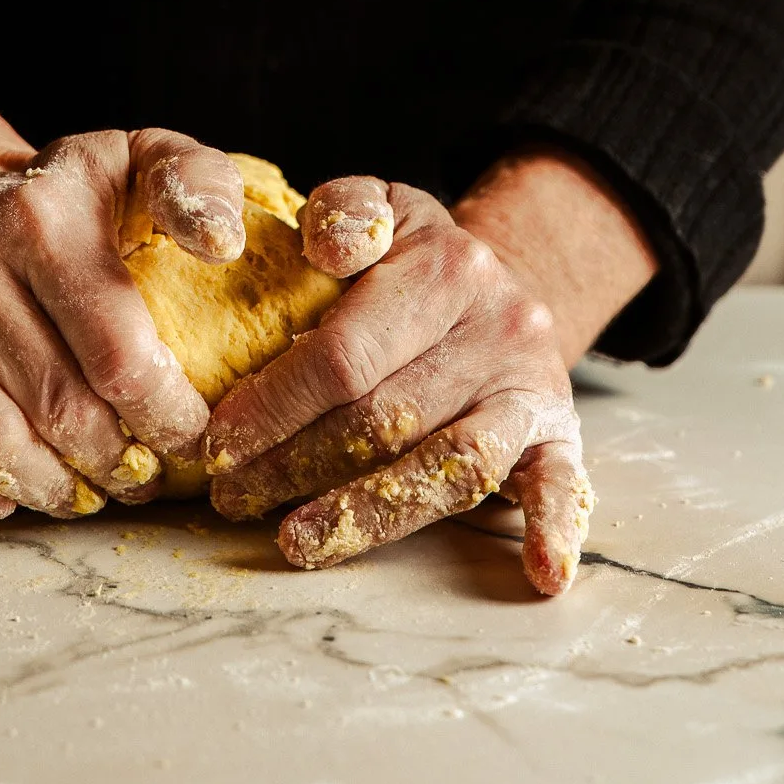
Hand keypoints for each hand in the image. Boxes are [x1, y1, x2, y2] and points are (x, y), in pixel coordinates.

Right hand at [0, 16, 248, 522]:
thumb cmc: (74, 199)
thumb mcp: (142, 160)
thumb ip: (199, 185)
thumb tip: (221, 245)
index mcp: (40, 213)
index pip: (120, 356)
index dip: (168, 418)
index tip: (190, 436)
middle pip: (58, 409)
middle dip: (118, 463)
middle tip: (143, 474)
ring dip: (50, 490)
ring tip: (89, 491)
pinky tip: (4, 495)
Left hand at [204, 179, 592, 594]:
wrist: (509, 281)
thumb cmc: (415, 258)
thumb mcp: (382, 207)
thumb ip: (342, 211)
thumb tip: (324, 247)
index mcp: (446, 268)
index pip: (347, 352)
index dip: (275, 405)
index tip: (218, 443)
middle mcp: (498, 327)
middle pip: (388, 417)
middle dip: (295, 465)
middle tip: (231, 496)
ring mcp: (531, 387)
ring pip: (453, 464)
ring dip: (369, 512)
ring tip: (298, 540)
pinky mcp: (560, 435)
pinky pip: (565, 487)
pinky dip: (554, 529)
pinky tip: (539, 576)